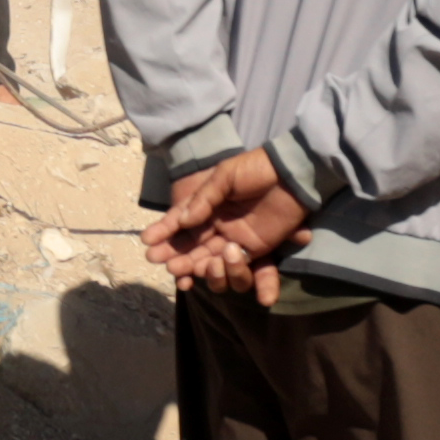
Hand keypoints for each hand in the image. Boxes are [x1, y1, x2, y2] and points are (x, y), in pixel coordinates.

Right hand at [156, 148, 312, 292]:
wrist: (292, 174)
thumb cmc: (256, 169)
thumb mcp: (224, 176)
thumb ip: (204, 200)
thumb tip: (182, 220)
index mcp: (209, 205)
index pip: (182, 220)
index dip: (165, 231)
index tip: (147, 241)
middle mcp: (220, 224)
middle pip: (191, 243)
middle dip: (173, 252)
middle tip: (155, 260)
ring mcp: (236, 237)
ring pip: (209, 256)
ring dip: (192, 263)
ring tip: (177, 267)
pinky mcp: (255, 248)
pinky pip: (234, 264)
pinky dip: (219, 269)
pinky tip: (203, 270)